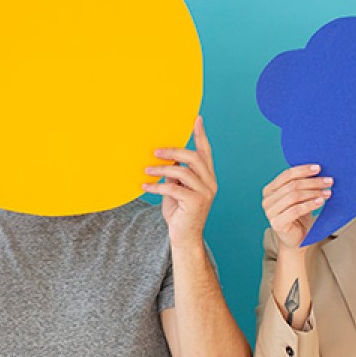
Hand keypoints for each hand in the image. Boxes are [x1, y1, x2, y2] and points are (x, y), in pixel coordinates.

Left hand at [142, 116, 217, 242]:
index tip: (196, 119)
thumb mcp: (176, 189)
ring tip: (146, 170)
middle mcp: (210, 183)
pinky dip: (157, 186)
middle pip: (194, 157)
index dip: (201, 135)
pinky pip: (173, 188)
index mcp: (207, 177)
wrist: (184, 237)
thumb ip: (174, 174)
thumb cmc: (179, 212)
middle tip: (155, 151)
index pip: (205, 152)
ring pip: (183, 171)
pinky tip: (145, 186)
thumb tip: (164, 159)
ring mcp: (205, 193)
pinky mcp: (196, 202)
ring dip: (161, 169)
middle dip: (173, 151)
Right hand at [261, 164, 331, 251]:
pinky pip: (295, 209)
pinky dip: (310, 204)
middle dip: (313, 182)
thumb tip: (318, 170)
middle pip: (292, 185)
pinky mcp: (277, 223)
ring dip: (313, 192)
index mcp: (270, 190)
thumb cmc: (299, 219)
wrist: (297, 241)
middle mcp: (267, 200)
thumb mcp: (300, 199)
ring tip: (327, 192)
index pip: (286, 175)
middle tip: (329, 181)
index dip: (303, 170)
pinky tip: (320, 202)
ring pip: (294, 195)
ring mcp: (270, 212)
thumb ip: (302, 185)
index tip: (319, 168)